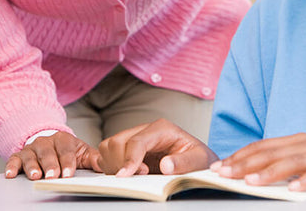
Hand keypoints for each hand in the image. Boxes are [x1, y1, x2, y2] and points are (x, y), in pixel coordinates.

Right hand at [4, 131, 101, 179]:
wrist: (51, 141)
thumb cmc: (68, 150)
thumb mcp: (81, 152)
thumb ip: (93, 158)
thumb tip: (106, 165)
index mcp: (64, 139)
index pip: (66, 150)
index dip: (67, 162)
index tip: (68, 174)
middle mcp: (47, 142)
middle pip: (48, 153)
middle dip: (51, 165)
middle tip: (53, 176)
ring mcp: (32, 148)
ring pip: (31, 156)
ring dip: (33, 166)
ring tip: (36, 176)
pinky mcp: (19, 155)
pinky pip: (13, 159)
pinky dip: (11, 166)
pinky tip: (11, 174)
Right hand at [98, 118, 217, 175]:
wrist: (196, 161)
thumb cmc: (197, 159)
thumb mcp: (198, 160)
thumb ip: (184, 162)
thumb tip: (166, 165)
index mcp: (162, 129)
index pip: (137, 140)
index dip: (129, 159)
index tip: (125, 176)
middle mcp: (146, 130)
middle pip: (118, 142)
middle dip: (120, 162)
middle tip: (140, 177)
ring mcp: (136, 137)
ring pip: (109, 146)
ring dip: (113, 164)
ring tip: (132, 176)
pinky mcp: (129, 148)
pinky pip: (107, 153)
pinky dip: (109, 164)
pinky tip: (124, 173)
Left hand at [210, 133, 305, 189]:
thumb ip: (289, 162)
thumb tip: (259, 173)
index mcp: (297, 141)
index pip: (262, 146)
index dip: (240, 155)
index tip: (219, 167)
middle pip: (270, 152)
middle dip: (244, 163)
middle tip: (223, 174)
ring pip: (291, 161)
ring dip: (268, 172)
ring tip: (249, 182)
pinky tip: (293, 189)